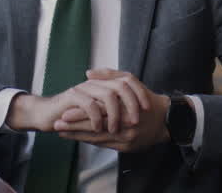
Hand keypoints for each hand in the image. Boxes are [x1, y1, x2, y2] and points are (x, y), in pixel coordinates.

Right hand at [6, 72, 148, 134]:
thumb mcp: (95, 113)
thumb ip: (109, 110)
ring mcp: (84, 88)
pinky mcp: (73, 97)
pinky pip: (90, 104)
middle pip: (122, 85)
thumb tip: (132, 116)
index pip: (128, 80)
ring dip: (115, 114)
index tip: (146, 109)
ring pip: (108, 95)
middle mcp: (95, 83)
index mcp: (103, 84)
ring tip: (115, 129)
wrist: (46, 113)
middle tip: (135, 121)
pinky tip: (98, 128)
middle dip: (132, 104)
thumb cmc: (71, 114)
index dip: (139, 93)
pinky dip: (97, 118)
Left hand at [53, 70, 169, 151]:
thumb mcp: (130, 81)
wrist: (165, 120)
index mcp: (124, 107)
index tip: (63, 112)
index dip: (79, 114)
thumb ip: (110, 75)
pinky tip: (77, 138)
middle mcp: (124, 124)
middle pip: (94, 127)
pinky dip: (89, 141)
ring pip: (97, 138)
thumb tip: (88, 73)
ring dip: (77, 135)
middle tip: (56, 124)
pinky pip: (104, 145)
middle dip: (74, 126)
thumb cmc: (145, 98)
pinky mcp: (125, 148)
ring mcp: (125, 138)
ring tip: (61, 132)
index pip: (96, 112)